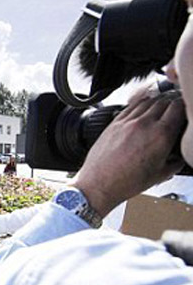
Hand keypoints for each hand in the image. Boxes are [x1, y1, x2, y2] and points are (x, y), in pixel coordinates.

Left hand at [72, 93, 185, 216]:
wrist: (99, 184)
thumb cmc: (126, 182)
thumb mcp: (161, 174)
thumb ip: (176, 162)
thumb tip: (180, 157)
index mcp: (161, 136)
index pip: (179, 107)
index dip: (186, 107)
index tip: (186, 112)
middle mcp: (144, 125)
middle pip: (165, 101)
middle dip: (173, 103)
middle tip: (176, 110)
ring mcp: (128, 122)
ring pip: (148, 101)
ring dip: (157, 102)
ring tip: (161, 109)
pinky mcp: (114, 123)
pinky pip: (131, 106)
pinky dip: (140, 104)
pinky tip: (142, 109)